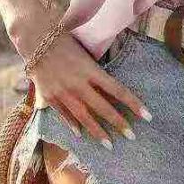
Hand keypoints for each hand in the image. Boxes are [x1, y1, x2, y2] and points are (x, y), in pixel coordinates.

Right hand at [25, 30, 152, 147]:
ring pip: (84, 116)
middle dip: (118, 123)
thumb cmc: (65, 40)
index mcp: (91, 70)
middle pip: (102, 107)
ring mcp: (63, 92)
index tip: (147, 115)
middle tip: (131, 136)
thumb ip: (96, 72)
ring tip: (109, 144)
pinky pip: (64, 114)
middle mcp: (78, 84)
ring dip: (98, 131)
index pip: (118, 90)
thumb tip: (110, 87)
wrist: (36, 39)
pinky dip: (72, 125)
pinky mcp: (49, 96)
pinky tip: (81, 134)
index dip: (134, 104)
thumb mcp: (86, 53)